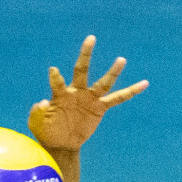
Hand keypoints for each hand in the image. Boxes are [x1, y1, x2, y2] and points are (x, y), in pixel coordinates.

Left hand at [28, 36, 147, 154]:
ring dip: (112, 72)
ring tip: (121, 59)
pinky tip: (144, 83)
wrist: (61, 143)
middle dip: (86, 54)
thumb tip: (43, 102)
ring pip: (103, 83)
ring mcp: (89, 98)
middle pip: (82, 70)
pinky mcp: (100, 108)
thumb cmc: (47, 131)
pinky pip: (118, 98)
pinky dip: (131, 91)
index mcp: (60, 94)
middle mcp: (76, 91)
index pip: (58, 82)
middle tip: (91, 38)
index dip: (56, 77)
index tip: (53, 71)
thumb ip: (37, 112)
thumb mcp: (37, 123)